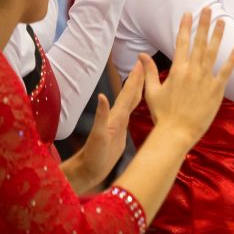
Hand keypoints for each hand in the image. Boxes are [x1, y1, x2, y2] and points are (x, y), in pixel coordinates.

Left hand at [65, 63, 144, 193]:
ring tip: (145, 78)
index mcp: (116, 116)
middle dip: (138, 79)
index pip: (128, 94)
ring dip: (138, 88)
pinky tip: (137, 102)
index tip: (141, 63)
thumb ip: (101, 116)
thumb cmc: (93, 156)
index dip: (135, 79)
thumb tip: (102, 96)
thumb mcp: (98, 136)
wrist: (87, 170)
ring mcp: (119, 123)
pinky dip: (136, 104)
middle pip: (130, 94)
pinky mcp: (120, 131)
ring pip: (131, 101)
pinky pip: (131, 112)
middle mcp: (117, 117)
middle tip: (144, 63)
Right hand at [141, 8, 233, 140]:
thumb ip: (148, 71)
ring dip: (218, 36)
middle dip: (203, 24)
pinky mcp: (217, 90)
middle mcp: (192, 71)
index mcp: (176, 70)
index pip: (181, 43)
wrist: (176, 132)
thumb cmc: (163, 114)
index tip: (188, 13)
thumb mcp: (152, 91)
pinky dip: (232, 60)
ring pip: (213, 53)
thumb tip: (140, 55)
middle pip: (198, 43)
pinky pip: (226, 72)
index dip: (185, 27)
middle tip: (208, 9)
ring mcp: (205, 80)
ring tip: (222, 22)